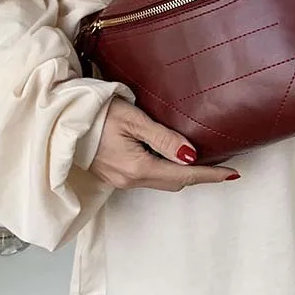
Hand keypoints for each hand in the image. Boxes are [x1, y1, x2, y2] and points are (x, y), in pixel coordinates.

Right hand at [90, 98, 239, 191]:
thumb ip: (163, 138)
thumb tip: (191, 155)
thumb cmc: (95, 112)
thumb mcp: (133, 119)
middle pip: (174, 183)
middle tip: (222, 165)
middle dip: (199, 176)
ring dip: (181, 173)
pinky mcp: (112, 175)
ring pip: (160, 181)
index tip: (233, 174)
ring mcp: (118, 180)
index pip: (183, 175)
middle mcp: (128, 180)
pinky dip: (163, 170)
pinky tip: (170, 157)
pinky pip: (146, 177)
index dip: (210, 175)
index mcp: (136, 168)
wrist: (60, 118)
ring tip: (202, 160)